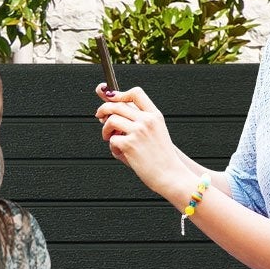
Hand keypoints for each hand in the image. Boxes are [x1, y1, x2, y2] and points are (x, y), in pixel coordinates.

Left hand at [94, 85, 183, 199]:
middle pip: (118, 104)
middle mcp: (147, 120)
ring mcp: (138, 132)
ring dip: (106, 129)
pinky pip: (112, 140)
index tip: (110, 97)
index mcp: (155, 115)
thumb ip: (136, 120)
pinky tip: (121, 153)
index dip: (120, 93)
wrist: (170, 175)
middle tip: (99, 116)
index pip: (136, 93)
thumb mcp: (154, 132)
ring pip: (111, 120)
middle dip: (104, 109)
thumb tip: (109, 110)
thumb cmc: (160, 156)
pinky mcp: (129, 144)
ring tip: (109, 137)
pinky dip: (113, 147)